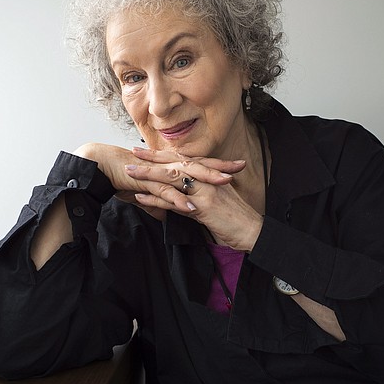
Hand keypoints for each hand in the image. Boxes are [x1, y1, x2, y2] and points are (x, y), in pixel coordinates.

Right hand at [72, 143, 245, 218]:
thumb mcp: (148, 191)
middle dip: (220, 167)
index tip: (238, 167)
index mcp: (171, 166)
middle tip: (240, 168)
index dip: (219, 166)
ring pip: (186, 174)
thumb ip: (161, 201)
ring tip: (224, 184)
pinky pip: (165, 192)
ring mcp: (158, 173)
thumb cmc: (125, 177)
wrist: (102, 167)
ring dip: (205, 179)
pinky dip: (177, 200)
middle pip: (198, 165)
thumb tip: (168, 213)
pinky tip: (190, 208)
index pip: (199, 164)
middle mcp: (168, 166)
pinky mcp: (146, 181)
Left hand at [125, 148, 262, 251]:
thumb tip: (183, 203)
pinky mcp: (203, 206)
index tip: (149, 150)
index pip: (185, 161)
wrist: (253, 232)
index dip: (166, 155)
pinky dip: (155, 198)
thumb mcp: (218, 205)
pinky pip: (174, 201)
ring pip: (172, 178)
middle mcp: (208, 179)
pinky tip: (139, 196)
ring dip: (148, 174)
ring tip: (129, 171)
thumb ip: (199, 200)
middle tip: (133, 152)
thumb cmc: (238, 221)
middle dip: (152, 158)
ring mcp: (205, 191)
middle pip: (175, 164)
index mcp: (211, 176)